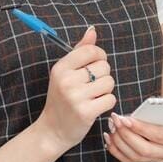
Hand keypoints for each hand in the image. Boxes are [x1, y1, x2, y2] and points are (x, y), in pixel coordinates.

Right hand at [35, 26, 116, 150]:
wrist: (52, 130)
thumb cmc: (61, 99)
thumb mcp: (65, 73)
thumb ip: (80, 51)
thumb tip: (92, 31)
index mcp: (61, 68)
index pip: (91, 50)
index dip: (99, 56)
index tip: (95, 65)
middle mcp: (67, 80)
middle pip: (104, 66)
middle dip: (103, 76)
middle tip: (91, 86)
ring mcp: (76, 97)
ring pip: (109, 82)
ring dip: (106, 90)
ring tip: (93, 96)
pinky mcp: (86, 112)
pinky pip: (110, 99)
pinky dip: (107, 103)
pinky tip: (95, 106)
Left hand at [102, 101, 162, 161]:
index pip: (159, 135)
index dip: (141, 128)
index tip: (126, 118)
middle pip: (144, 149)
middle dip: (127, 135)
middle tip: (114, 120)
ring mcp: (158, 159)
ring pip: (135, 156)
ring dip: (120, 141)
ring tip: (111, 125)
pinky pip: (129, 160)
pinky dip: (116, 150)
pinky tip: (108, 137)